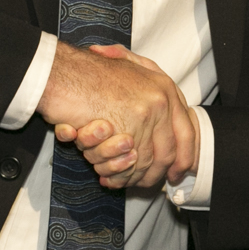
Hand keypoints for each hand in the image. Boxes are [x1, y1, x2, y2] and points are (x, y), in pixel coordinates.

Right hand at [40, 41, 197, 188]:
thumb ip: (143, 75)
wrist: (61, 72)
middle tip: (143, 185)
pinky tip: (108, 178)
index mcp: (165, 87)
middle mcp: (161, 100)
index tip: (177, 172)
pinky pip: (131, 163)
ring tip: (117, 181)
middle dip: (156, 174)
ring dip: (132, 176)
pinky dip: (120, 176)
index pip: (187, 131)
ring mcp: (146, 114)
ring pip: (148, 160)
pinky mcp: (128, 129)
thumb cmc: (87, 72)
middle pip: (169, 151)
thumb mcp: (125, 64)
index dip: (184, 156)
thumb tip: (162, 104)